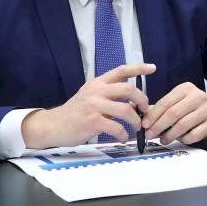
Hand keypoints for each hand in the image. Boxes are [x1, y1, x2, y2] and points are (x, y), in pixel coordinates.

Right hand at [22, 63, 155, 148]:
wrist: (54, 126)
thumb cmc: (76, 113)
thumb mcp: (92, 97)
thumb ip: (110, 96)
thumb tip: (135, 102)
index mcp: (98, 83)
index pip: (122, 70)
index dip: (139, 68)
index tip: (152, 68)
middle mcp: (97, 91)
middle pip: (129, 89)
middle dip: (143, 100)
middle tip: (146, 110)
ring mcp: (94, 105)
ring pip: (126, 109)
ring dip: (136, 121)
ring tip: (136, 128)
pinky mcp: (92, 121)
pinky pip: (116, 127)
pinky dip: (123, 134)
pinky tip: (122, 137)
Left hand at [142, 82, 206, 144]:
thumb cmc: (191, 108)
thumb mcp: (177, 102)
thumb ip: (158, 107)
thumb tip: (135, 110)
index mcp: (185, 88)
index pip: (165, 102)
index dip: (153, 115)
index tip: (144, 125)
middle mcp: (197, 96)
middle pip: (173, 114)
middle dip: (158, 126)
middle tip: (149, 135)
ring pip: (183, 125)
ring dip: (169, 135)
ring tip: (163, 140)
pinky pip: (194, 135)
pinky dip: (184, 139)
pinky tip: (180, 139)